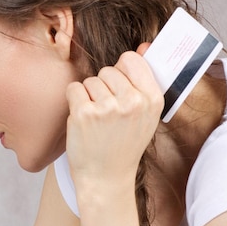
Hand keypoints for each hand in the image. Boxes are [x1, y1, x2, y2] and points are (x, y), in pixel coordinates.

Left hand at [65, 48, 163, 187]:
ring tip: (96, 120)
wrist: (106, 179)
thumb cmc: (123, 146)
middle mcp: (133, 101)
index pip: (131, 60)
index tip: (118, 89)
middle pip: (108, 70)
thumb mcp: (145, 116)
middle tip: (106, 114)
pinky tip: (82, 120)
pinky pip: (74, 89)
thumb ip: (144, 81)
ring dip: (88, 96)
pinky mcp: (84, 113)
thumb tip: (144, 45)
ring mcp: (108, 107)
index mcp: (152, 100)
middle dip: (103, 87)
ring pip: (90, 80)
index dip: (120, 72)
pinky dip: (74, 102)